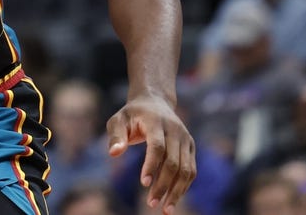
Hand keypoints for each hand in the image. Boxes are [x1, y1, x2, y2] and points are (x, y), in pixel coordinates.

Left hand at [107, 92, 196, 214]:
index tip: (144, 184)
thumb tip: (114, 154)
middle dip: (163, 185)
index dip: (152, 165)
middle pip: (173, 162)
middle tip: (151, 203)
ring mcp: (185, 138)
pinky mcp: (191, 146)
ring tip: (165, 209)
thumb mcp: (118, 120)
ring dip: (177, 191)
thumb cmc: (132, 114)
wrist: (155, 102)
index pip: (157, 146)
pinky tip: (173, 199)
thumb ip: (115, 136)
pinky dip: (184, 186)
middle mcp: (175, 130)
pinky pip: (191, 170)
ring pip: (186, 169)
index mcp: (156, 121)